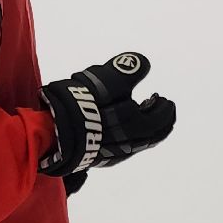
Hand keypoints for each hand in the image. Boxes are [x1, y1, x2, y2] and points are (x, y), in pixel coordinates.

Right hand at [38, 53, 175, 176]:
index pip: (161, 119)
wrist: (56, 131)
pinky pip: (124, 149)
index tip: (166, 100)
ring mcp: (114, 153)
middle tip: (161, 110)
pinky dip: (131, 138)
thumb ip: (129, 69)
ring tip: (141, 116)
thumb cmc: (84, 103)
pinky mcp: (100, 158)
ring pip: (138, 144)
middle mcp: (130, 144)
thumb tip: (144, 63)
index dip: (166, 109)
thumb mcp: (108, 79)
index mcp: (138, 126)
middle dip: (161, 122)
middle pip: (153, 136)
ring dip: (146, 130)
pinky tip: (122, 130)